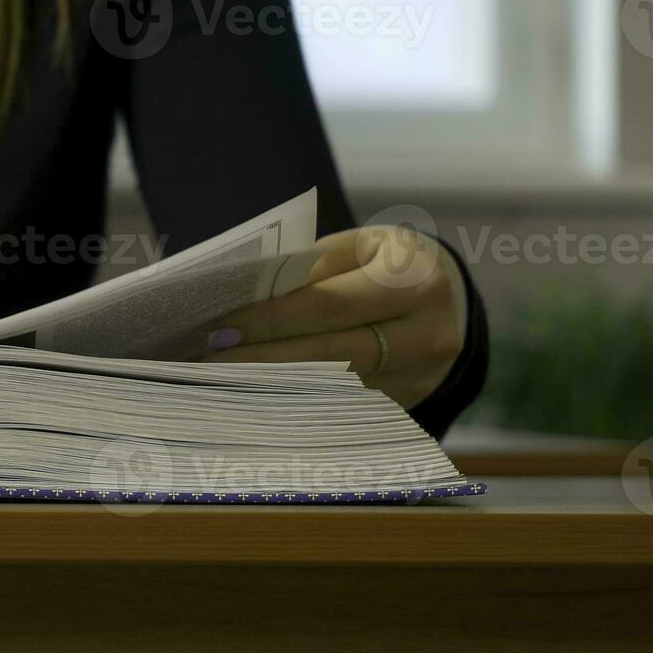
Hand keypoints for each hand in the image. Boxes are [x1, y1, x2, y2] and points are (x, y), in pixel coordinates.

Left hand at [201, 225, 467, 407]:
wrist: (444, 299)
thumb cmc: (382, 263)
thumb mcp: (354, 248)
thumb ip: (305, 269)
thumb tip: (238, 297)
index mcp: (413, 279)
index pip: (327, 305)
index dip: (269, 320)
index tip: (218, 329)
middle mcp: (426, 332)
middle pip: (328, 353)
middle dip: (261, 357)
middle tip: (208, 361)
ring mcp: (421, 376)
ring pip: (332, 386)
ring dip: (271, 384)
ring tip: (221, 378)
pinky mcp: (407, 404)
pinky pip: (340, 403)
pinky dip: (294, 397)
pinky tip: (255, 393)